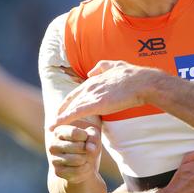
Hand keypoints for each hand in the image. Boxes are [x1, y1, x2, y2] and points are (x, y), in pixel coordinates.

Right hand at [48, 124, 101, 183]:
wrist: (84, 164)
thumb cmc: (87, 146)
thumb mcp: (93, 137)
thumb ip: (93, 137)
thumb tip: (90, 148)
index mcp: (59, 131)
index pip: (74, 132)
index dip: (86, 136)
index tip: (86, 138)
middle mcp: (53, 145)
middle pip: (78, 146)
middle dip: (87, 150)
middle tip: (86, 150)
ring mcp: (54, 159)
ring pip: (78, 159)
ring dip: (87, 159)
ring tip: (85, 158)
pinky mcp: (58, 171)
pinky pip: (77, 171)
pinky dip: (85, 168)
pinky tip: (83, 166)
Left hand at [50, 60, 165, 129]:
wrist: (142, 83)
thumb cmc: (133, 76)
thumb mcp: (116, 65)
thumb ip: (101, 67)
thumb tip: (90, 72)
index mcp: (94, 79)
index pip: (76, 92)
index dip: (68, 101)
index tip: (62, 108)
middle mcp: (89, 86)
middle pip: (71, 101)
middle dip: (61, 110)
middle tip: (54, 121)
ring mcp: (92, 95)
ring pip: (71, 108)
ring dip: (60, 118)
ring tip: (51, 127)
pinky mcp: (96, 104)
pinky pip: (75, 113)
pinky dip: (63, 119)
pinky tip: (55, 125)